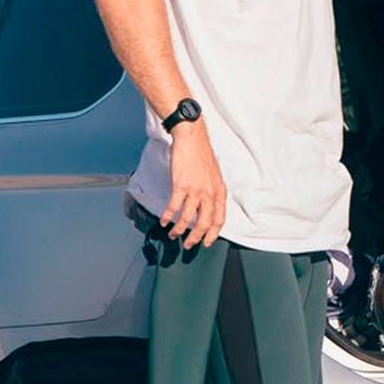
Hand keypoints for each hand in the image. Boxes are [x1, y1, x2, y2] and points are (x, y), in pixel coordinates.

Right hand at [162, 123, 225, 247]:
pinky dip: (168, 217)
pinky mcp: (180, 186)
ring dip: (179, 230)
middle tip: (188, 245)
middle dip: (195, 238)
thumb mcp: (214, 175)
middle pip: (204, 223)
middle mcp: (209, 193)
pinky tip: (164, 221)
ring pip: (188, 219)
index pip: (219, 219)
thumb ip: (212, 191)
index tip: (206, 242)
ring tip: (173, 235)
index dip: (212, 234)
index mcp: (219, 191)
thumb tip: (208, 206)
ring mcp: (195, 190)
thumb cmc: (202, 154)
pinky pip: (174, 207)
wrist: (192, 138)